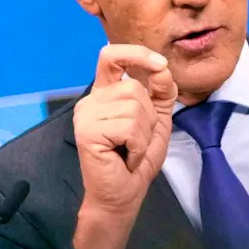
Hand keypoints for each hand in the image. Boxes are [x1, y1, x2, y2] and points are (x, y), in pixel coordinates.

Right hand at [73, 44, 177, 217]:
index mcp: (106, 94)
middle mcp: (92, 100)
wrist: (124, 193)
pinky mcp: (87, 131)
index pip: (111, 57)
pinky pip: (129, 127)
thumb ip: (161, 92)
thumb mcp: (157, 119)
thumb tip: (162, 68)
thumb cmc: (137, 158)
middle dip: (148, 118)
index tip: (160, 65)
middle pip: (134, 88)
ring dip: (143, 135)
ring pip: (135, 107)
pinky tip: (125, 157)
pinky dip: (137, 145)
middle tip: (136, 141)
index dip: (137, 54)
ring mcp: (86, 114)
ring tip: (130, 150)